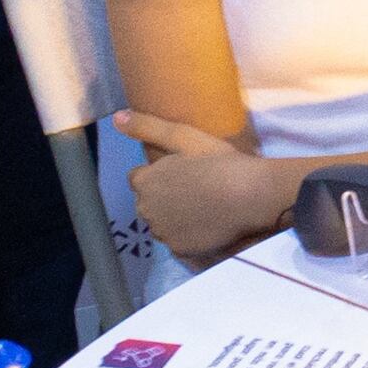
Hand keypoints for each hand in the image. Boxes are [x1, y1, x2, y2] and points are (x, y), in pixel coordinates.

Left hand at [114, 112, 298, 264]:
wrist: (250, 196)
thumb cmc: (218, 162)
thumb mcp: (184, 137)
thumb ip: (147, 127)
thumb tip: (117, 117)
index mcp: (144, 181)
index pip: (138, 178)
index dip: (159, 174)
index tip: (182, 171)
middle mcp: (145, 209)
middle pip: (148, 203)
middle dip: (162, 197)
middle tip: (195, 188)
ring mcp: (162, 232)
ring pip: (161, 223)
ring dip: (173, 217)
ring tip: (202, 207)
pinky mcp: (179, 250)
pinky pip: (176, 241)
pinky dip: (187, 235)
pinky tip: (206, 225)